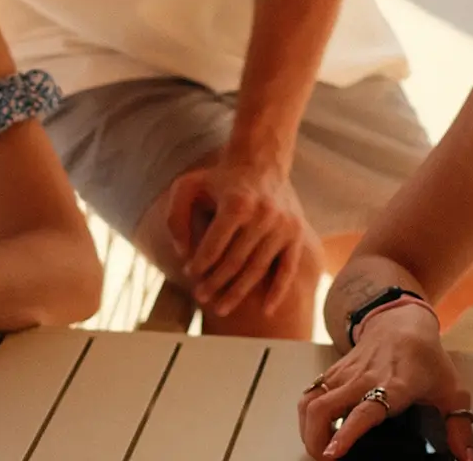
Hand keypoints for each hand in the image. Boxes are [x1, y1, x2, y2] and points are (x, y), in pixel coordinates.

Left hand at [164, 159, 310, 316]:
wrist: (261, 162)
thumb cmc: (219, 179)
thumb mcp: (188, 186)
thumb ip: (176, 217)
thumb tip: (182, 253)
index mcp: (237, 202)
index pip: (215, 245)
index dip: (200, 264)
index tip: (189, 274)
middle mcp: (264, 214)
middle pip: (235, 261)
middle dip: (215, 283)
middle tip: (200, 297)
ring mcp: (283, 226)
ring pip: (257, 269)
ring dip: (237, 292)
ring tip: (220, 308)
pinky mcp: (297, 234)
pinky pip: (288, 269)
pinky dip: (278, 291)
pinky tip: (266, 310)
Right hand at [296, 304, 472, 460]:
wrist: (402, 321)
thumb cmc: (425, 356)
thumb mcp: (451, 391)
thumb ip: (459, 428)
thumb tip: (465, 457)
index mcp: (395, 386)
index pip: (364, 411)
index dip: (346, 433)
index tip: (332, 453)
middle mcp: (364, 379)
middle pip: (324, 409)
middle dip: (315, 441)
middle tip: (325, 459)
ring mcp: (346, 374)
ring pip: (311, 401)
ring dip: (307, 430)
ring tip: (318, 449)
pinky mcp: (334, 372)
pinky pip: (310, 394)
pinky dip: (306, 416)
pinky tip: (314, 430)